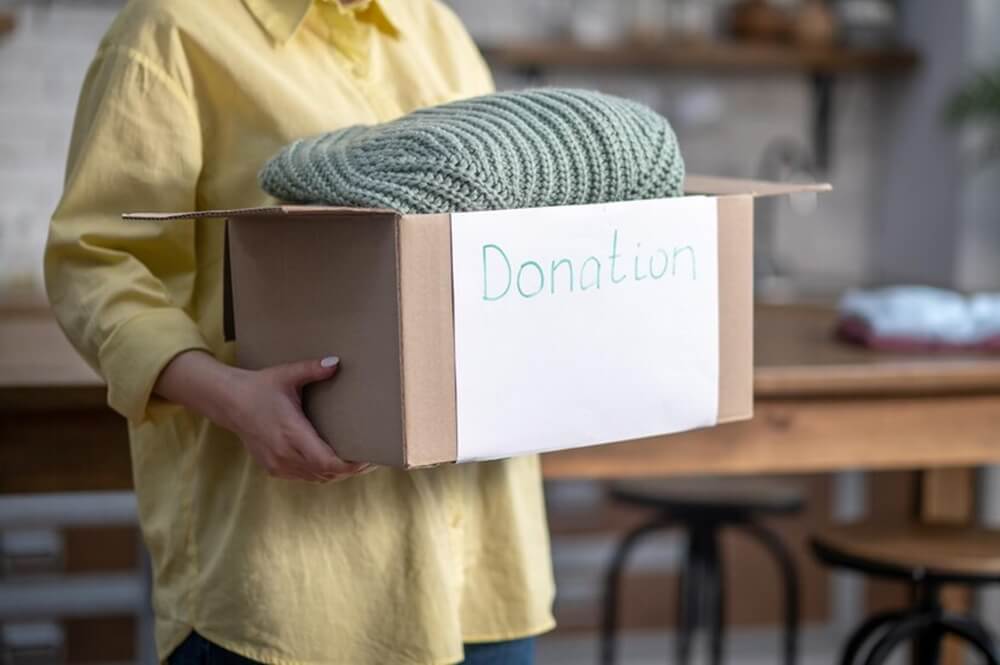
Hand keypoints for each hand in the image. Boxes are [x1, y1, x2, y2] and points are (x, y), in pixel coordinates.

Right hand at [155, 351, 369, 481]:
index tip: (368, 459)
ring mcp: (278, 465)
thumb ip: (313, 369)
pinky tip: (334, 462)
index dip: (350, 466)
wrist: (228, 402)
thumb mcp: (286, 374)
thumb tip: (337, 362)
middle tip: (372, 457)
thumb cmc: (260, 387)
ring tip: (357, 460)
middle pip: (326, 473)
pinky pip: (304, 477)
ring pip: (316, 478)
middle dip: (351, 469)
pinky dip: (321, 473)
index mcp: (291, 433)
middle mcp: (284, 454)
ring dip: (337, 473)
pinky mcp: (273, 468)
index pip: (327, 462)